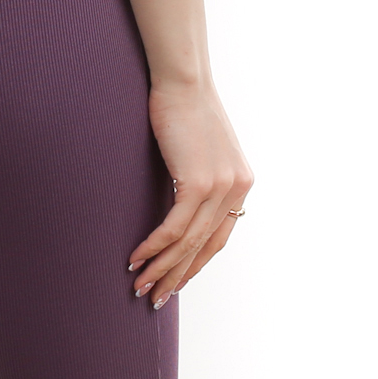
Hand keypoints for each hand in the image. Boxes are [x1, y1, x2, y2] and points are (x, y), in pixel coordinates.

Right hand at [127, 81, 251, 305]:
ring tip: (140, 286)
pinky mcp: (198, 183)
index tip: (175, 281)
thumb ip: (198, 175)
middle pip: (205, 247)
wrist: (183, 80)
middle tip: (155, 298)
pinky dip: (154, 246)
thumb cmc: (183, 106)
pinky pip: (175, 227)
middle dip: (178, 276)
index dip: (195, 263)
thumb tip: (179, 198)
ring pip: (188, 243)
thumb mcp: (200, 146)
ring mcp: (220, 188)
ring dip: (162, 269)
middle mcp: (237, 190)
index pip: (219, 237)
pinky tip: (136, 258)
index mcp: (240, 184)